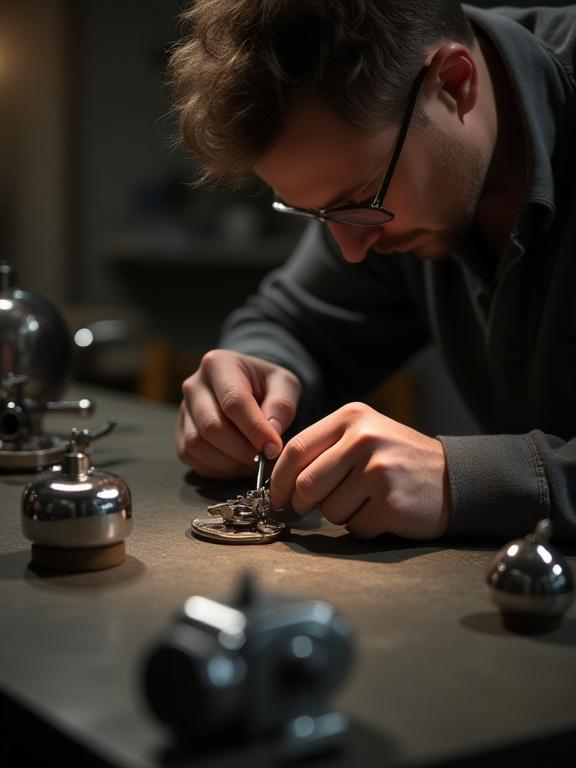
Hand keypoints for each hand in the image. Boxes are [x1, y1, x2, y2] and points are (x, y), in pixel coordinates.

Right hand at [177, 349, 301, 477]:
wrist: (248, 388)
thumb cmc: (267, 385)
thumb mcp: (285, 384)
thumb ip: (282, 405)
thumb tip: (271, 433)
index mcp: (219, 364)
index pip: (233, 402)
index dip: (254, 429)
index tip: (274, 448)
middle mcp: (193, 385)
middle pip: (211, 426)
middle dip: (242, 450)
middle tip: (265, 459)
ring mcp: (183, 410)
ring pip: (197, 444)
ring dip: (229, 462)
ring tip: (253, 462)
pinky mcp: (180, 432)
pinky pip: (191, 456)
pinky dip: (216, 468)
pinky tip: (237, 464)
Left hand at [270, 402, 449, 539]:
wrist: (453, 477)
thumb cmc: (398, 459)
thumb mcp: (364, 434)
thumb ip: (325, 447)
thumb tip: (280, 477)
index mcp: (351, 418)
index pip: (296, 449)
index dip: (279, 479)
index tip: (277, 497)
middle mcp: (364, 439)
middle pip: (306, 484)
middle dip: (302, 504)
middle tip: (311, 509)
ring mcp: (378, 470)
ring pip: (329, 510)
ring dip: (341, 515)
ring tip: (366, 501)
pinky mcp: (390, 502)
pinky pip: (355, 527)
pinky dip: (364, 526)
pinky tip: (383, 512)